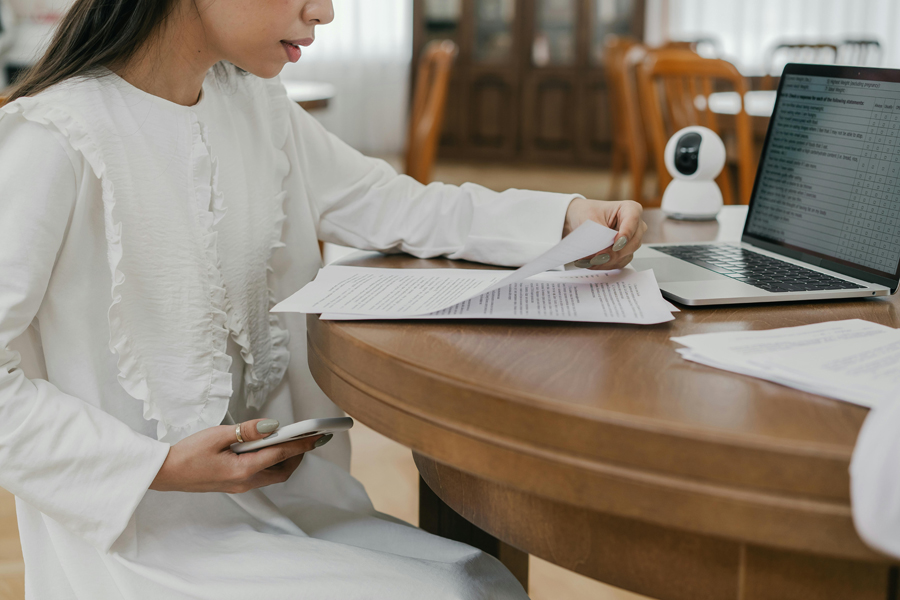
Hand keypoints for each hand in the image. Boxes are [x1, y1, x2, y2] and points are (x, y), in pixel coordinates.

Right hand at [150, 419, 325, 493]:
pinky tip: (267, 450)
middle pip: (283, 471)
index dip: (302, 444)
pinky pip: (262, 476)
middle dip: (298, 456)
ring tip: (290, 442)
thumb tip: (273, 426)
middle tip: (307, 438)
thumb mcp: (217, 435)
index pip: (281, 455)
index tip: (317, 436)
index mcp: (243, 470)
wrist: (165, 473)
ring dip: (285, 461)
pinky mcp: (234, 484)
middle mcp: (245, 482)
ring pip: (273, 476)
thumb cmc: (187, 453)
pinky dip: (272, 464)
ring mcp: (240, 486)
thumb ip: (247, 431)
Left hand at [563, 198, 646, 269]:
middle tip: (596, 258)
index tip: (615, 245)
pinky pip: (619, 262)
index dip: (626, 234)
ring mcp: (632, 240)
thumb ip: (599, 234)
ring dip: (607, 261)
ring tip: (588, 262)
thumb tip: (602, 251)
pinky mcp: (625, 252)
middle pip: (632, 242)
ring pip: (626, 255)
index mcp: (630, 209)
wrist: (580, 220)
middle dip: (613, 253)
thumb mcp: (590, 219)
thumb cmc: (587, 212)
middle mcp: (635, 225)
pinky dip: (605, 265)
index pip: (633, 221)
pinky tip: (591, 264)